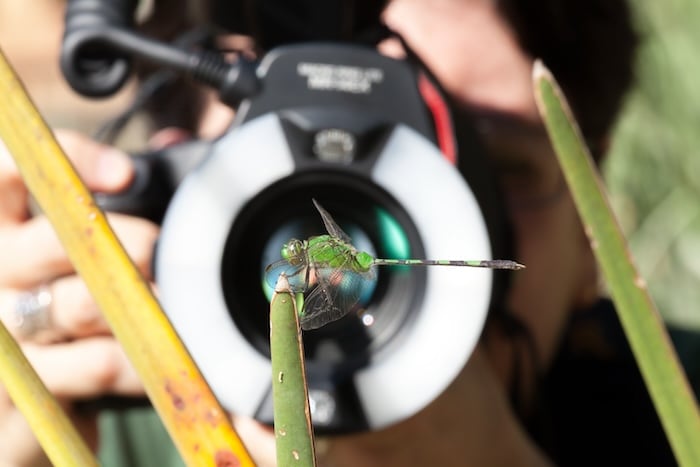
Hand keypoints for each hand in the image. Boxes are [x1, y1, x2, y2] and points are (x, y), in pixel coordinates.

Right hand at [0, 130, 155, 465]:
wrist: (43, 405)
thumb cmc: (77, 314)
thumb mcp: (94, 248)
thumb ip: (133, 193)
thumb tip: (176, 141)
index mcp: (7, 228)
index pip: (10, 171)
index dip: (67, 160)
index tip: (126, 174)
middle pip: (54, 240)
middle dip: (130, 243)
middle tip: (167, 253)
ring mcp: (5, 333)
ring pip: (81, 303)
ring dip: (143, 302)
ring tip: (179, 304)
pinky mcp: (25, 389)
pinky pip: (96, 364)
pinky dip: (142, 357)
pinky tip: (161, 355)